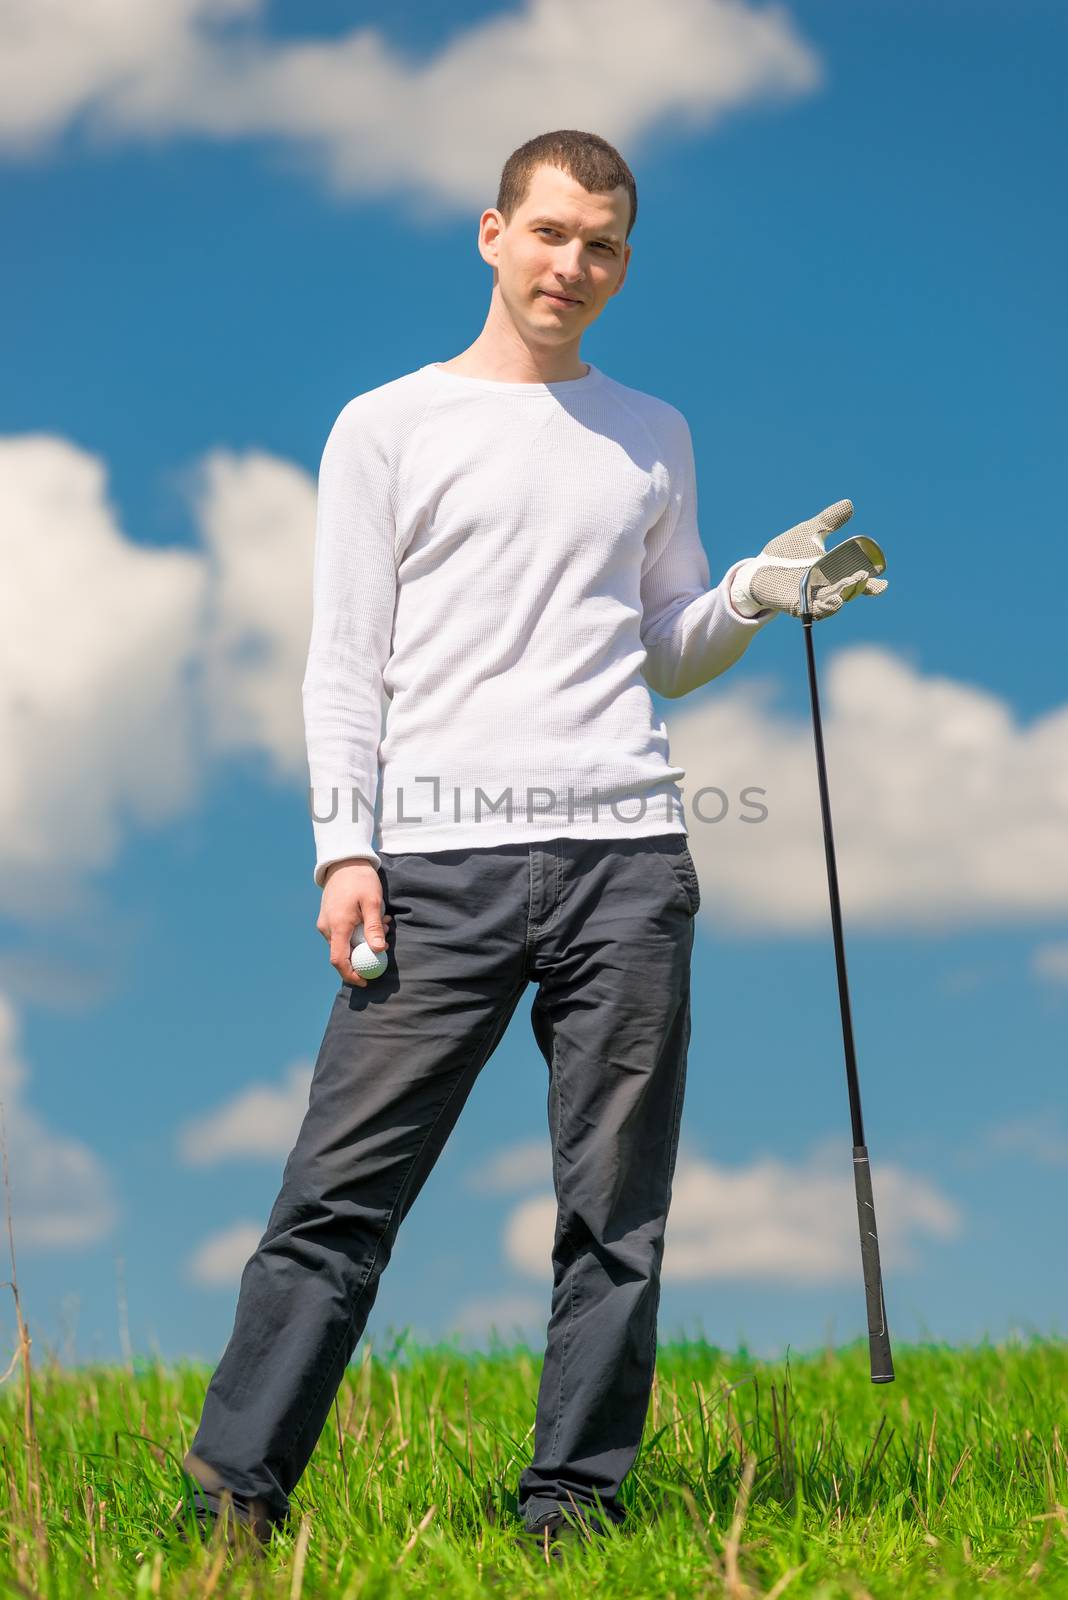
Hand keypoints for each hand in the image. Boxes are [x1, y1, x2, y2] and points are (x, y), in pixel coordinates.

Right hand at [317, 859, 392, 987]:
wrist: (344, 861)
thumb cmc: (360, 879)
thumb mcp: (372, 901)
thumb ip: (373, 927)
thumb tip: (379, 950)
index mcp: (337, 925)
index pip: (339, 960)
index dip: (351, 974)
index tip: (365, 981)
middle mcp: (327, 927)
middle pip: (342, 954)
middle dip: (363, 955)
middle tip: (383, 945)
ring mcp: (325, 923)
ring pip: (343, 943)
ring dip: (363, 941)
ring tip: (382, 923)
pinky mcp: (328, 918)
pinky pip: (342, 933)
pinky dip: (357, 932)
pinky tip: (371, 918)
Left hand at [730, 500, 888, 619]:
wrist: (760, 566)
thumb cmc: (787, 551)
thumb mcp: (809, 532)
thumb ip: (829, 521)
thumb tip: (848, 504)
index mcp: (834, 573)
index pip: (857, 581)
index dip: (871, 585)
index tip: (883, 584)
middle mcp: (826, 588)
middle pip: (847, 592)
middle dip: (856, 587)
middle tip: (861, 577)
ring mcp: (812, 598)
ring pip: (832, 602)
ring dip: (841, 597)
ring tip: (847, 589)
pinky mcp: (796, 605)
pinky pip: (812, 611)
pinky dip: (823, 609)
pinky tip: (832, 602)